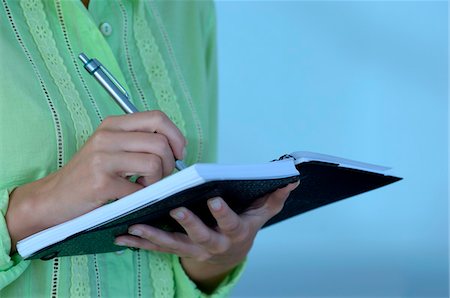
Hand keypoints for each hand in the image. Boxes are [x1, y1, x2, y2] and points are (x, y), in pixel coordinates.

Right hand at [6, 111, 185, 249]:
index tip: (179, 153)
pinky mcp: (101, 183)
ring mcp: (102, 159)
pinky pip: (139, 189)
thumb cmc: (88, 174)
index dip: (176, 136)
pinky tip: (130, 196)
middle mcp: (107, 136)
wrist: (53, 198)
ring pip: (154, 163)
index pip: (157, 117)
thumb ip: (139, 141)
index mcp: (113, 124)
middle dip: (170, 164)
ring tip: (143, 186)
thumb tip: (176, 148)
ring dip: (157, 181)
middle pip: (160, 142)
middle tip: (160, 176)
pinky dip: (142, 196)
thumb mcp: (111, 148)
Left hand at [115, 181, 298, 291]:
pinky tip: (122, 235)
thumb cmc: (242, 227)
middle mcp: (212, 243)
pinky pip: (156, 248)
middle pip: (199, 235)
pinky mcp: (176, 250)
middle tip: (174, 207)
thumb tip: (291, 179)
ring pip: (172, 244)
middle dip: (187, 222)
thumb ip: (274, 197)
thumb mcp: (261, 215)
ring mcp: (192, 249)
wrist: (228, 254)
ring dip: (153, 235)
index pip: (230, 222)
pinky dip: (139, 242)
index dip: (223, 212)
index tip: (214, 198)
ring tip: (135, 224)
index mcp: (232, 231)